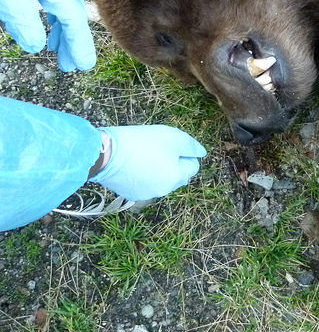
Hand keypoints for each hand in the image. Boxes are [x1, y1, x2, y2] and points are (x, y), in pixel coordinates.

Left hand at [0, 0, 95, 71]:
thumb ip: (19, 14)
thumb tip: (35, 44)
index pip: (73, 21)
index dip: (79, 45)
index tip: (83, 66)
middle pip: (72, 15)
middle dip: (71, 41)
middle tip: (68, 66)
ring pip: (64, 4)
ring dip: (62, 28)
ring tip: (57, 50)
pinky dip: (54, 12)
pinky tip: (47, 21)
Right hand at [91, 125, 206, 200]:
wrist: (105, 153)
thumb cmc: (141, 142)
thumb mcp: (173, 137)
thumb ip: (192, 146)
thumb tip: (202, 154)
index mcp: (176, 178)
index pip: (193, 166)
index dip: (184, 153)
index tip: (169, 144)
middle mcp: (164, 191)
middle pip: (177, 174)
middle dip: (172, 162)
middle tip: (156, 147)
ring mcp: (146, 194)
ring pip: (160, 179)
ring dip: (157, 168)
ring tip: (142, 154)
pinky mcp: (129, 194)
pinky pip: (143, 183)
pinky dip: (142, 174)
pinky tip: (131, 163)